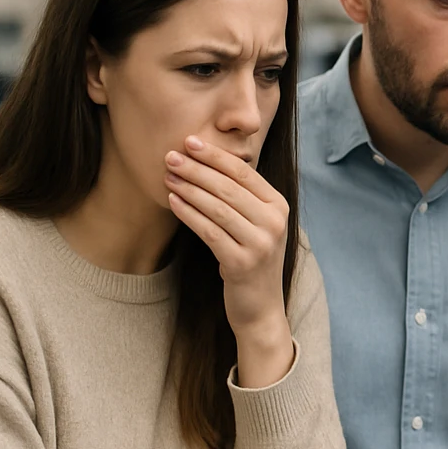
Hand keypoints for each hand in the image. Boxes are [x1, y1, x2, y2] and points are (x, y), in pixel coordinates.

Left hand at [165, 136, 292, 381]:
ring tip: (168, 176)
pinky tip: (173, 201)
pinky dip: (189, 214)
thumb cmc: (251, 259)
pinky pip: (209, 231)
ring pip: (218, 207)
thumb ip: (242, 197)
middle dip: (197, 169)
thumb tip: (205, 163)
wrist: (260, 307)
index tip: (189, 141)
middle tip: (170, 156)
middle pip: (229, 187)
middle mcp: (274, 223)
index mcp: (279, 206)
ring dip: (189, 188)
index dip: (215, 155)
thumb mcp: (255, 224)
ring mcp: (261, 244)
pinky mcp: (242, 263)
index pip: (244, 172)